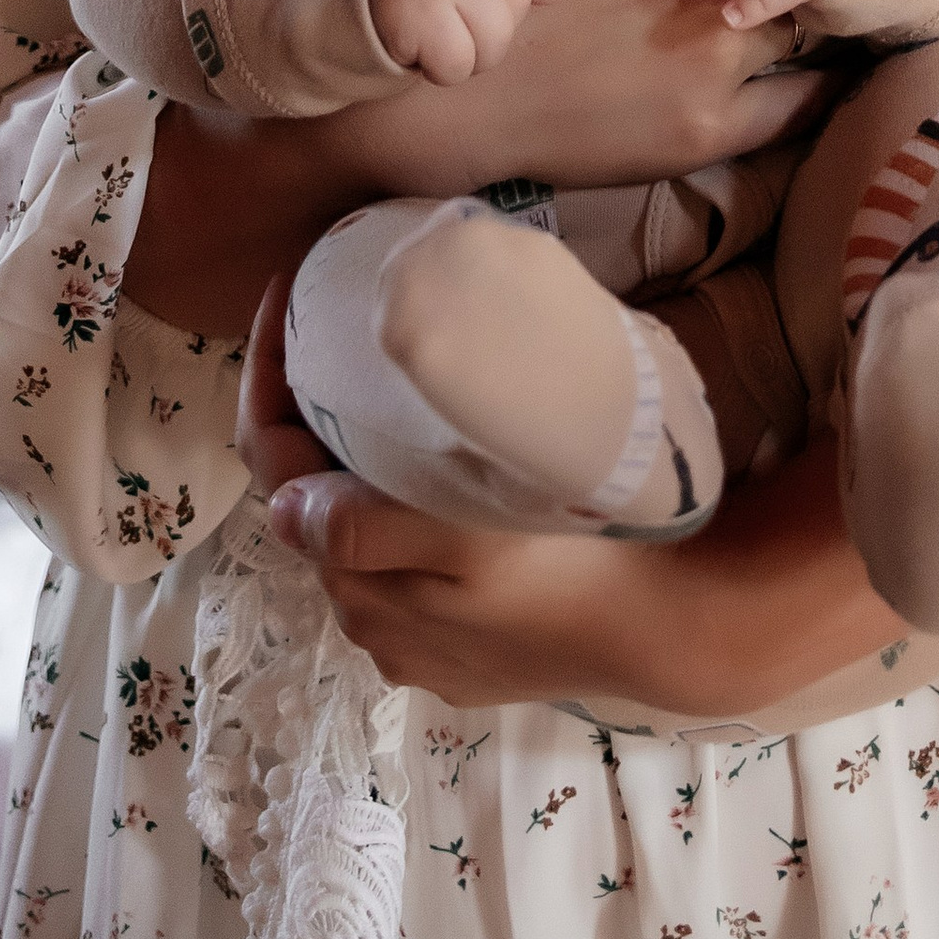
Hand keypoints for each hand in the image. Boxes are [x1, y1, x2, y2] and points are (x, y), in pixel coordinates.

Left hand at [237, 274, 906, 716]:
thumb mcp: (466, 539)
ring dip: (355, 468)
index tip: (284, 291)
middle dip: (311, 417)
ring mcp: (421, 640)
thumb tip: (283, 512)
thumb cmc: (572, 567)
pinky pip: (407, 571)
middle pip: (312, 500)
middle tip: (332, 327)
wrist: (671, 626)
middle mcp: (376, 620)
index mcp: (361, 583)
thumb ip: (365, 527)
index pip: (275, 468)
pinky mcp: (466, 647)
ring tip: (383, 389)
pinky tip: (435, 478)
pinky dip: (400, 516)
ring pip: (358, 538)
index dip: (267, 378)